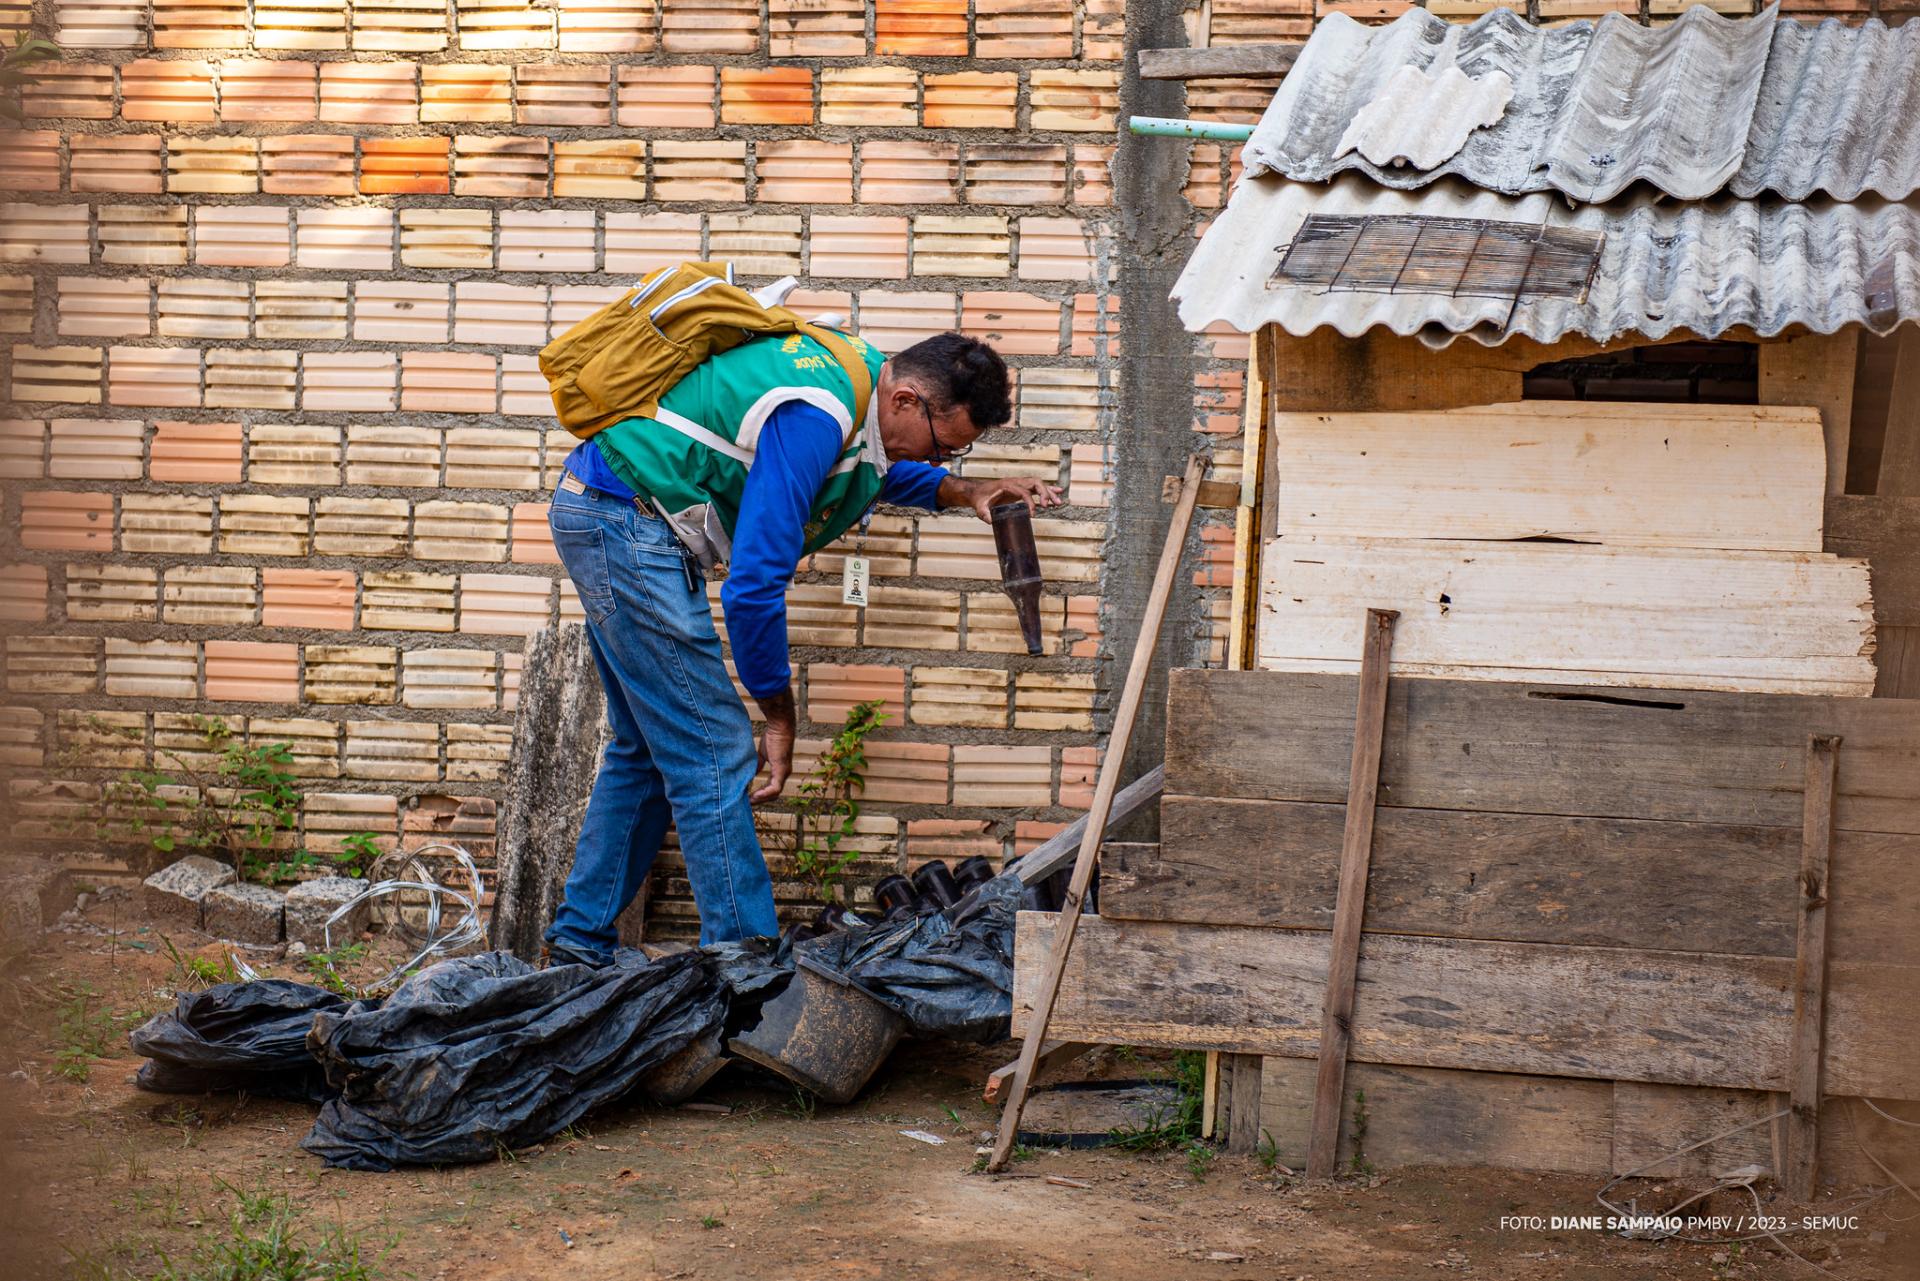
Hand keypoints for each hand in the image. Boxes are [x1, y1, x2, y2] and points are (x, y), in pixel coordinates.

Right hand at [749, 688, 796, 802]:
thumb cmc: (772, 737)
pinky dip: (765, 793)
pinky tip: (755, 796)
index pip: (772, 788)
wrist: (779, 727)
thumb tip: (749, 775)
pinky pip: (775, 787)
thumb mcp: (762, 755)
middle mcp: (784, 774)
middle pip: (773, 794)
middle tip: (747, 804)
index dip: (761, 795)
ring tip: (749, 802)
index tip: (749, 798)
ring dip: (761, 799)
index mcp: (780, 771)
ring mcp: (784, 773)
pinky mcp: (782, 770)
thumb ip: (758, 765)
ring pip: (774, 793)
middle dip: (760, 800)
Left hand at [948, 475, 1064, 522]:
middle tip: (1049, 506)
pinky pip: (1037, 488)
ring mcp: (1020, 484)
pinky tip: (1058, 493)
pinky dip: (1048, 490)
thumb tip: (990, 521)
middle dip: (1045, 493)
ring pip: (1039, 484)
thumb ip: (984, 513)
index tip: (1033, 514)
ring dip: (1049, 492)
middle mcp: (1016, 482)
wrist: (978, 492)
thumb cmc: (980, 499)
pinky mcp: (1022, 488)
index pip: (1023, 491)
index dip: (1030, 502)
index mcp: (1007, 485)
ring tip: (1058, 503)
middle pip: (1035, 483)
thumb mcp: (979, 507)